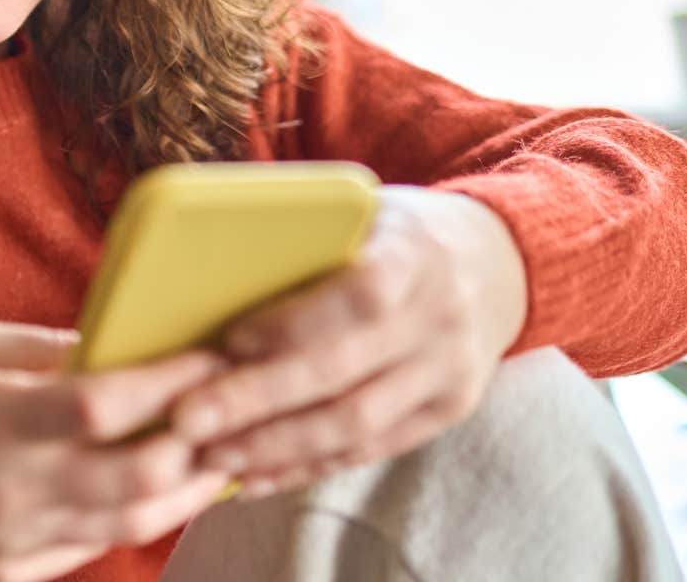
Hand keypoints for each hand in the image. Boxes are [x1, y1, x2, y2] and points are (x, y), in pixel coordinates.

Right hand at [0, 318, 239, 581]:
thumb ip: (48, 350)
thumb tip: (127, 346)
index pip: (103, 405)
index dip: (170, 381)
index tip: (212, 355)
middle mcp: (4, 489)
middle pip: (136, 478)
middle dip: (198, 444)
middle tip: (231, 412)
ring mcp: (9, 543)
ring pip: (129, 524)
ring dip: (185, 490)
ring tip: (215, 456)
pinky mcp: (9, 576)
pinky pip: (92, 547)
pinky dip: (132, 517)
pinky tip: (159, 490)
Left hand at [167, 185, 528, 498]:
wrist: (498, 262)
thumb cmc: (399, 230)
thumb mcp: (365, 209)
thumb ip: (307, 236)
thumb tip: (204, 267)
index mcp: (415, 254)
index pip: (359, 295)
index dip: (294, 323)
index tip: (230, 339)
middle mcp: (439, 318)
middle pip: (343, 373)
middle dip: (258, 401)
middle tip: (188, 419)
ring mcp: (449, 373)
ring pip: (355, 425)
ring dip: (275, 447)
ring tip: (211, 455)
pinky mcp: (446, 412)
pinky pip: (370, 450)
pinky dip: (307, 466)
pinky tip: (256, 476)